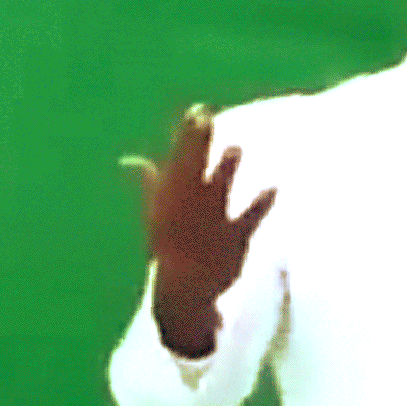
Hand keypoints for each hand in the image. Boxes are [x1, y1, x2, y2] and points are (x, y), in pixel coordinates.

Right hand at [120, 104, 276, 356]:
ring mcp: (209, 227)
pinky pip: (246, 223)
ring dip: (224, 173)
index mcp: (171, 202)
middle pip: (194, 172)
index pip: (180, 163)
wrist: (182, 294)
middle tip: (208, 118)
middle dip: (200, 146)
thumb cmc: (171, 250)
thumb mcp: (155, 218)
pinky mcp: (232, 244)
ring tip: (236, 148)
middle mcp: (188, 211)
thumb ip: (150, 186)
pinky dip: (259, 206)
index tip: (199, 111)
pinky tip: (275, 188)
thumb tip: (131, 160)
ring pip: (216, 194)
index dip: (189, 137)